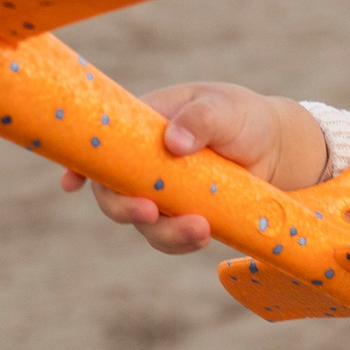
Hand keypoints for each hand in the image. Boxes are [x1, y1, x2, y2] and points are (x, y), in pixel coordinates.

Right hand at [60, 81, 329, 254]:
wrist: (277, 149)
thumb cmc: (243, 118)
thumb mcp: (225, 108)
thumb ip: (200, 119)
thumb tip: (173, 142)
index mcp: (142, 127)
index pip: (101, 145)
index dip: (81, 164)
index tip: (72, 183)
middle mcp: (144, 164)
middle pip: (114, 193)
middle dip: (125, 208)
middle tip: (149, 212)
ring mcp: (163, 194)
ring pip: (145, 223)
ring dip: (165, 232)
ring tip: (200, 228)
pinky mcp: (183, 217)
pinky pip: (172, 236)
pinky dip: (183, 241)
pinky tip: (202, 236)